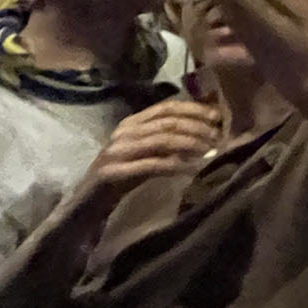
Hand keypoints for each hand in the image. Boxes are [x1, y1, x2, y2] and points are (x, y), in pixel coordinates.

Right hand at [87, 96, 219, 193]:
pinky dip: (174, 165)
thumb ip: (167, 140)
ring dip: (190, 144)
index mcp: (131, 123)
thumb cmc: (123, 175)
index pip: (167, 107)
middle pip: (168, 123)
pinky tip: (191, 169)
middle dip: (197, 128)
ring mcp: (117, 151)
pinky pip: (151, 165)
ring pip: (162, 141)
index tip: (217, 116)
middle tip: (219, 136)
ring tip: (209, 150)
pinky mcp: (113, 171)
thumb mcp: (146, 153)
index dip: (194, 109)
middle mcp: (123, 132)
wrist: (88, 201)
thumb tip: (204, 132)